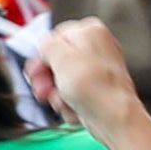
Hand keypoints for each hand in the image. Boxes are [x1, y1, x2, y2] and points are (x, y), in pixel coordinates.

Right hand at [40, 17, 150, 149]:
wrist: (115, 118)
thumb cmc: (92, 85)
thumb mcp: (60, 55)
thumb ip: (47, 44)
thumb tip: (46, 44)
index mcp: (91, 31)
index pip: (55, 39)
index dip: (43, 57)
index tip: (36, 72)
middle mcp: (98, 49)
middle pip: (58, 62)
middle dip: (48, 80)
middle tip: (43, 92)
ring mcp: (99, 72)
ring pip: (64, 82)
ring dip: (58, 96)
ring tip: (65, 103)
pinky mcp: (98, 92)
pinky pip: (74, 97)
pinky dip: (71, 106)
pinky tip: (76, 111)